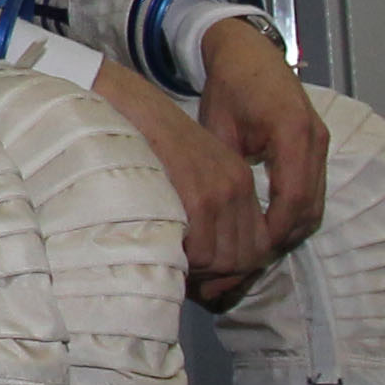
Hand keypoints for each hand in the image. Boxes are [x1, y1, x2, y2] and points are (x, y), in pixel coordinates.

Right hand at [93, 57, 269, 303]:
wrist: (126, 108)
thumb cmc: (144, 143)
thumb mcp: (186, 171)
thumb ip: (203, 210)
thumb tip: (209, 270)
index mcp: (239, 179)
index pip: (258, 244)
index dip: (235, 269)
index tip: (207, 277)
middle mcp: (237, 186)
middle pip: (247, 257)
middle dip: (219, 275)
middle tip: (188, 276)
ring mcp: (219, 191)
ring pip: (225, 259)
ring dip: (200, 271)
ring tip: (174, 263)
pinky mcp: (197, 196)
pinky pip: (201, 251)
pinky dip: (185, 261)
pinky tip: (165, 252)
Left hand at [195, 20, 328, 273]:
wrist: (248, 53)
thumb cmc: (228, 85)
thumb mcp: (218, 126)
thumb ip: (224, 167)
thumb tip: (217, 213)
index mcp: (291, 131)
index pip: (293, 196)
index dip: (274, 229)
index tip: (250, 252)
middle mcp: (314, 139)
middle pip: (310, 206)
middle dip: (282, 237)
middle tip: (250, 260)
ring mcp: (320, 143)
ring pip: (315, 203)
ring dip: (290, 229)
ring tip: (256, 250)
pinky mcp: (317, 147)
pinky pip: (313, 190)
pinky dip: (294, 212)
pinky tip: (267, 227)